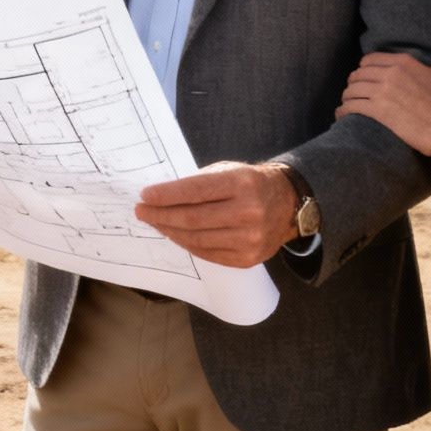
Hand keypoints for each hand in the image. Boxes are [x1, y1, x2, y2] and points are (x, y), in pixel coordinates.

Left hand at [134, 161, 295, 267]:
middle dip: (161, 215)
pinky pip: (207, 253)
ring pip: (197, 239)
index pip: (195, 191)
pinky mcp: (247, 259)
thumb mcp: (229, 171)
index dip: (166, 195)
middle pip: (193, 219)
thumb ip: (199, 183)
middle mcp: (248, 212)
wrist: (288, 204)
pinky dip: (187, 244)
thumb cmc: (250, 183)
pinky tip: (175, 234)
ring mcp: (250, 239)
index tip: (145, 196)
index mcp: (242, 183)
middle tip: (142, 211)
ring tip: (155, 223)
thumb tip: (161, 197)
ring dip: (170, 231)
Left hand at [337, 51, 430, 156]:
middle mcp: (390, 73)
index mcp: (403, 62)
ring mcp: (381, 91)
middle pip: (358, 74)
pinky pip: (350, 106)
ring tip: (346, 105)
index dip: (363, 69)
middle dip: (353, 84)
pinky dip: (343, 111)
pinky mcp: (376, 110)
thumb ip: (424, 69)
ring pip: (352, 90)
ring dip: (347, 98)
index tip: (362, 77)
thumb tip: (421, 68)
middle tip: (353, 93)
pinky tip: (342, 115)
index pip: (370, 60)